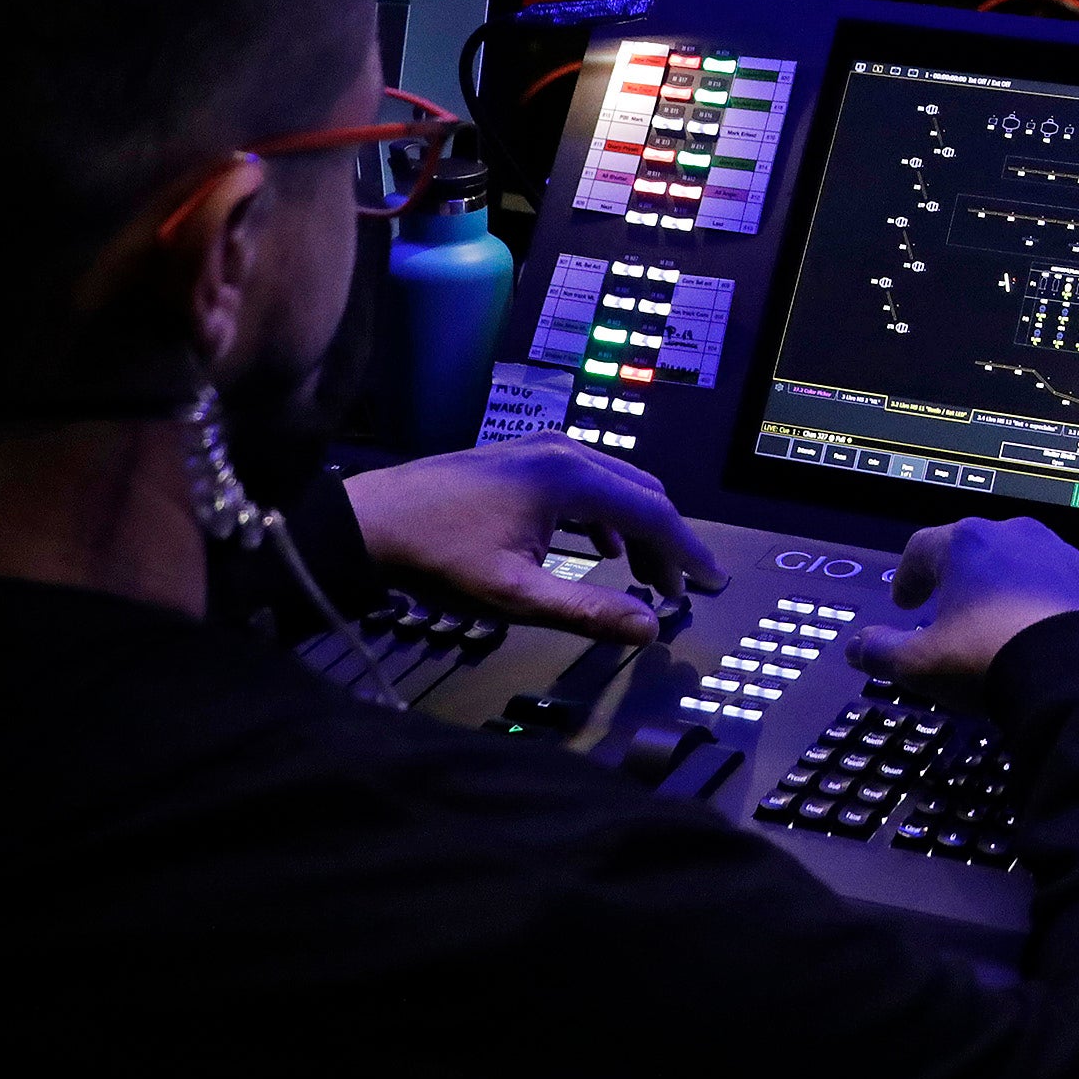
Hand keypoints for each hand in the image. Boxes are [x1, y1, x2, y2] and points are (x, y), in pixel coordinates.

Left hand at [345, 437, 726, 643]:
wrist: (367, 522)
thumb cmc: (437, 558)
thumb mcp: (514, 594)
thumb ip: (587, 611)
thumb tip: (650, 629)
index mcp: (570, 477)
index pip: (653, 513)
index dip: (687, 552)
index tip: (711, 582)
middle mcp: (564, 451)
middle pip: (641, 493)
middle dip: (667, 542)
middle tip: (678, 589)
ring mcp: (541, 450)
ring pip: (616, 487)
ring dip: (638, 531)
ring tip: (645, 578)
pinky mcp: (522, 460)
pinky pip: (588, 484)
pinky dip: (609, 517)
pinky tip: (603, 549)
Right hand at [845, 516, 1078, 681]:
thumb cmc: (991, 658)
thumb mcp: (921, 664)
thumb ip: (881, 652)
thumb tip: (857, 648)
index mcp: (966, 543)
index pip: (921, 548)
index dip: (908, 576)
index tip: (905, 602)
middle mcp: (1015, 535)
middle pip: (974, 548)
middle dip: (957, 578)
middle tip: (948, 610)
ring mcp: (1060, 553)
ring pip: (1020, 561)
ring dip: (1004, 585)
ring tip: (996, 623)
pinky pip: (1059, 583)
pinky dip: (1043, 600)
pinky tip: (1039, 631)